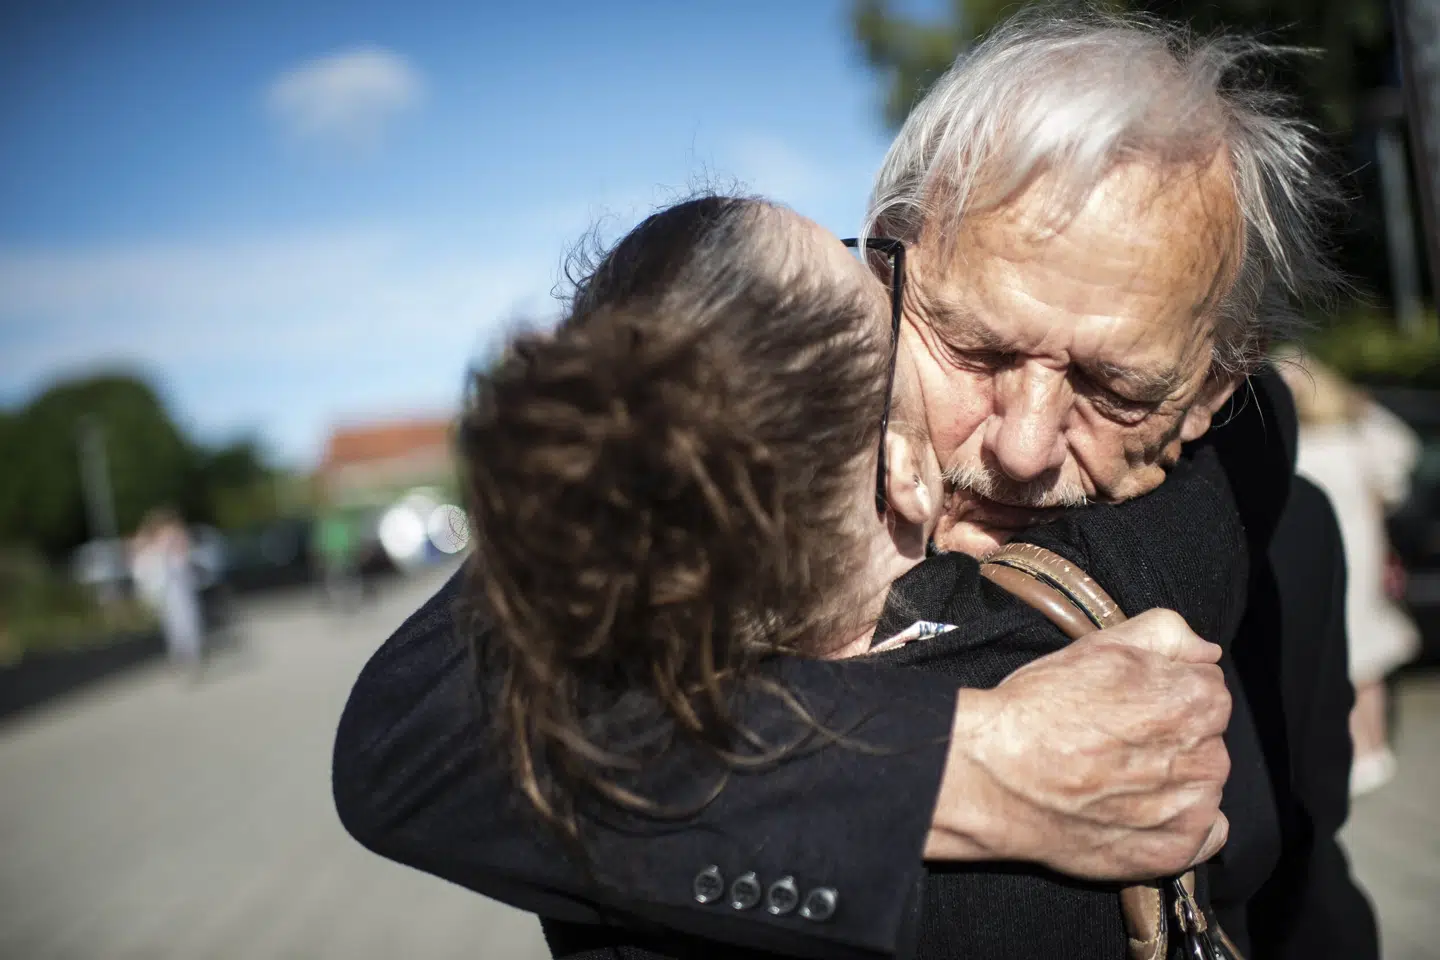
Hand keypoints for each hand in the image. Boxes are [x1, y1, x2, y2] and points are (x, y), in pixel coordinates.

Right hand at [923, 609, 1231, 879]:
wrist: (996, 776)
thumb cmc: (1040, 709)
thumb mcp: (1100, 643)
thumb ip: (1167, 633)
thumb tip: (1205, 650)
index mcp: (1197, 699)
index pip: (1206, 686)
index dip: (1164, 689)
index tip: (1128, 701)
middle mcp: (1207, 756)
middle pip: (1204, 738)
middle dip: (1170, 735)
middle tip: (1114, 739)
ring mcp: (1192, 808)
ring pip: (1200, 784)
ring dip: (1171, 780)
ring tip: (1114, 777)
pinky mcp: (1174, 850)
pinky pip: (1204, 834)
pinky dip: (1178, 824)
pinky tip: (1137, 811)